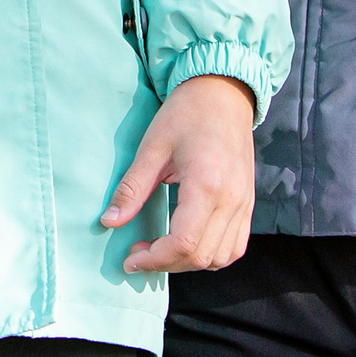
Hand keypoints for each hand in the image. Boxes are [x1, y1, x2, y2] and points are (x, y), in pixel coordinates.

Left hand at [103, 74, 259, 273]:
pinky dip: (211, 254)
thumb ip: (132, 188)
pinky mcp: (248, 203)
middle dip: (166, 264)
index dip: (154, 259)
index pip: (183, 243)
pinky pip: (235, 246)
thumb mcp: (152, 147)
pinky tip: (188, 243)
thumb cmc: (187, 113)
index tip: (130, 258)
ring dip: (189, 263)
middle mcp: (231, 200)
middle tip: (139, 254)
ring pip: (220, 257)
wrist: (223, 92)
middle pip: (201, 257)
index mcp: (206, 185)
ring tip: (161, 249)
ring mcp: (244, 204)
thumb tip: (108, 222)